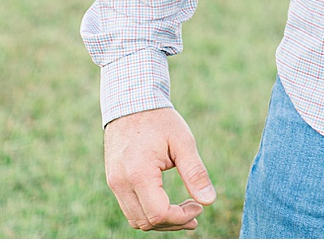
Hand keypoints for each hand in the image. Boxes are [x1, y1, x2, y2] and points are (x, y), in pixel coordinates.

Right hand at [103, 106, 215, 231]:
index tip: (198, 206)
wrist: (131, 102)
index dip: (181, 217)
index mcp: (138, 173)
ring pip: (136, 220)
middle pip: (146, 222)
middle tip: (195, 210)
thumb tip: (209, 201)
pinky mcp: (114, 181)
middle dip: (173, 222)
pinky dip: (149, 211)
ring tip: (184, 210)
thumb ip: (195, 173)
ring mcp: (114, 183)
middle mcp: (121, 183)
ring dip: (161, 220)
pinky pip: (130, 208)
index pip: (158, 214)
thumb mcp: (183, 142)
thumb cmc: (159, 120)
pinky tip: (167, 203)